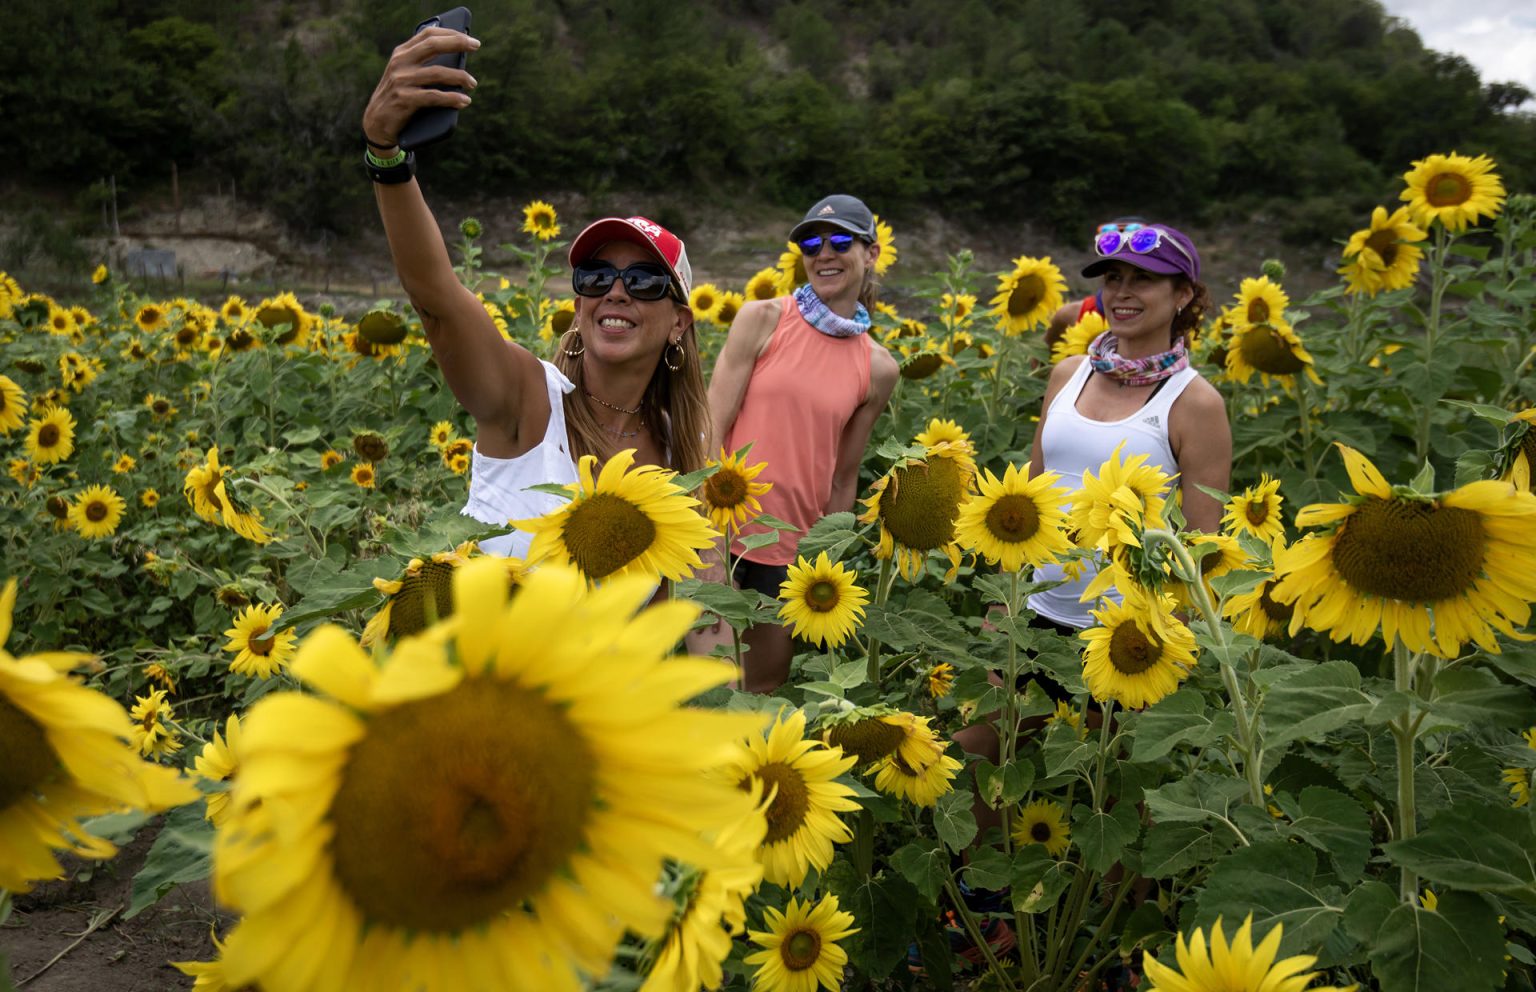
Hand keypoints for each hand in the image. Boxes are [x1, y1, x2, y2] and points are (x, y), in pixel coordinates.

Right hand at [362, 28, 479, 146]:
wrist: (376, 122)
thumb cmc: (399, 96)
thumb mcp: (406, 74)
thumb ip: (423, 63)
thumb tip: (458, 58)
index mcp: (401, 53)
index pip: (428, 35)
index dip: (450, 34)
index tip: (469, 38)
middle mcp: (400, 63)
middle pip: (433, 46)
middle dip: (457, 43)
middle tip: (476, 46)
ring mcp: (401, 81)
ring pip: (437, 73)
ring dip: (460, 77)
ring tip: (472, 83)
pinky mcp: (404, 99)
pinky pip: (434, 96)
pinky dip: (452, 98)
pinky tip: (464, 101)